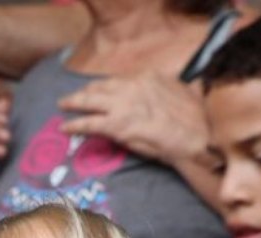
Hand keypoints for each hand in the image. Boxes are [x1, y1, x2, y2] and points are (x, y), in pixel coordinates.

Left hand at [57, 72, 209, 167]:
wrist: (196, 137)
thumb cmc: (194, 119)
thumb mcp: (182, 92)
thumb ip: (165, 89)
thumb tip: (166, 90)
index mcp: (148, 77)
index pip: (118, 80)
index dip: (105, 86)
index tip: (98, 89)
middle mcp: (132, 87)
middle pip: (100, 86)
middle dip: (84, 91)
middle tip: (73, 96)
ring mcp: (123, 105)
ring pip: (90, 101)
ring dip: (74, 102)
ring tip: (63, 105)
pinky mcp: (117, 125)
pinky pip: (88, 123)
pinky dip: (74, 124)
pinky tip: (64, 127)